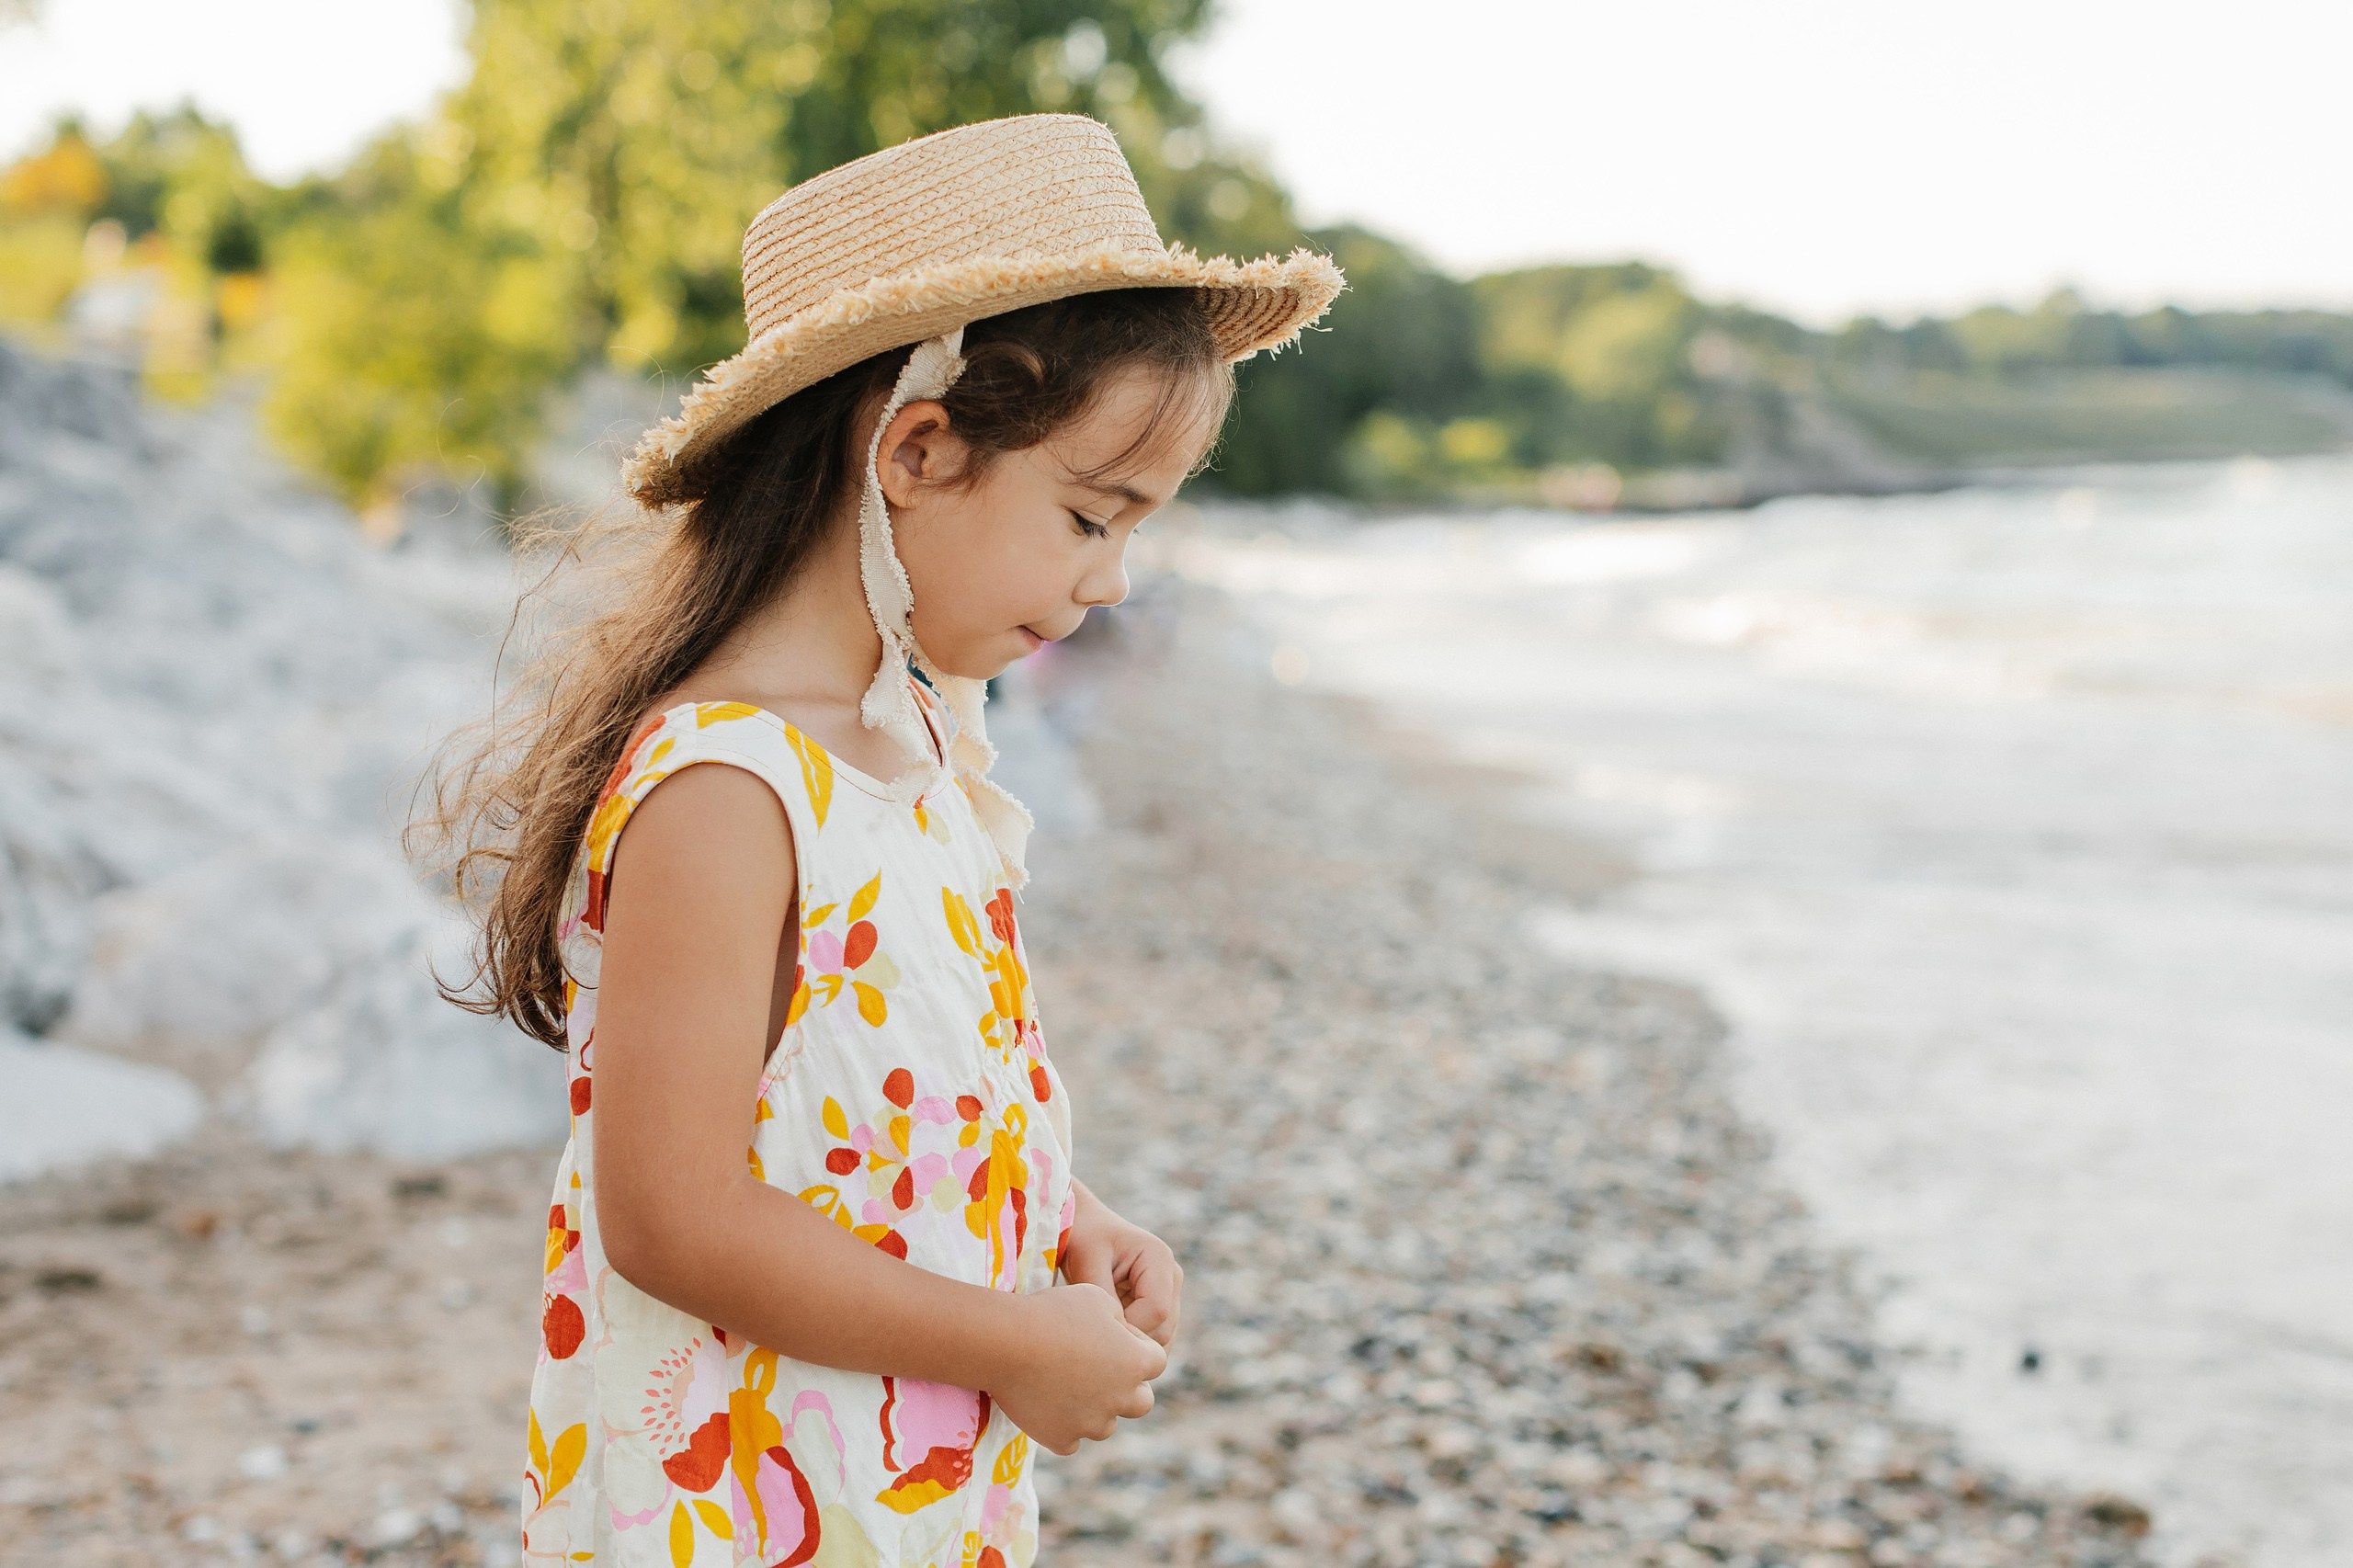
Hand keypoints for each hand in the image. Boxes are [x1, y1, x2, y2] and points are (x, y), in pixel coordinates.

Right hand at [993, 1284, 1165, 1454]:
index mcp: (1136, 1363)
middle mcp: (1121, 1399)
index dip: (1135, 1346)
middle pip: (1141, 1402)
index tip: (1107, 1335)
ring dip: (1094, 1410)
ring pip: (1105, 1425)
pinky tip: (1047, 1405)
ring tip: (1066, 1386)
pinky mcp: (1060, 1439)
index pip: (1155, 1360)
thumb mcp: (1097, 1297)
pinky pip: (1071, 1440)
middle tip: (1098, 1370)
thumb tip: (1121, 1334)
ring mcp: (1090, 1424)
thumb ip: (1119, 1318)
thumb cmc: (1054, 1312)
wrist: (1006, 1343)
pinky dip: (1062, 1427)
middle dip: (1126, 1388)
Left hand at [1059, 1180, 1183, 1346]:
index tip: (1096, 1330)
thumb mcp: (1088, 1261)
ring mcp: (1169, 1293)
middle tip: (1095, 1342)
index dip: (1129, 1328)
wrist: (1085, 1226)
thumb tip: (1114, 1335)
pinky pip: (1152, 1337)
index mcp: (1159, 1259)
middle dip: (1130, 1341)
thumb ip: (1103, 1297)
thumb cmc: (1083, 1237)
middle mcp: (1172, 1277)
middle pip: (1163, 1330)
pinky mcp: (1159, 1306)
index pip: (1156, 1311)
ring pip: (1161, 1339)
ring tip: (1099, 1339)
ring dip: (1132, 1345)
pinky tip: (1106, 1338)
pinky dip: (1131, 1343)